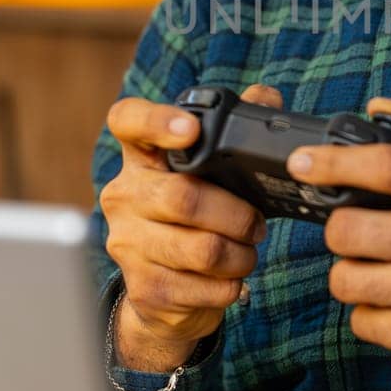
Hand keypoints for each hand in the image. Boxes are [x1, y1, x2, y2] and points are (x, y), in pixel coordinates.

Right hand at [101, 83, 279, 353]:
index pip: (127, 122)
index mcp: (141, 158)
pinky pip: (204, 287)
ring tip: (246, 251)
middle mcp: (124, 196)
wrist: (163, 294)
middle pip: (184, 197)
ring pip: (201, 248)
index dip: (156, 121)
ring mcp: (128, 244)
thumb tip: (266, 97)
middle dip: (236, 214)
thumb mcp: (213, 174)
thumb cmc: (195, 219)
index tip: (191, 129)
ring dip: (239, 254)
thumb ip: (238, 132)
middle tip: (256, 224)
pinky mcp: (144, 287)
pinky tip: (229, 279)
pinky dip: (230, 285)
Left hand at [287, 81, 390, 375]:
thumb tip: (377, 106)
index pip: (387, 166)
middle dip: (342, 231)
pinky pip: (361, 322)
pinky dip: (370, 314)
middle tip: (363, 234)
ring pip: (345, 279)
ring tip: (384, 270)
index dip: (335, 162)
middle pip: (346, 230)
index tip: (301, 163)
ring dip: (352, 275)